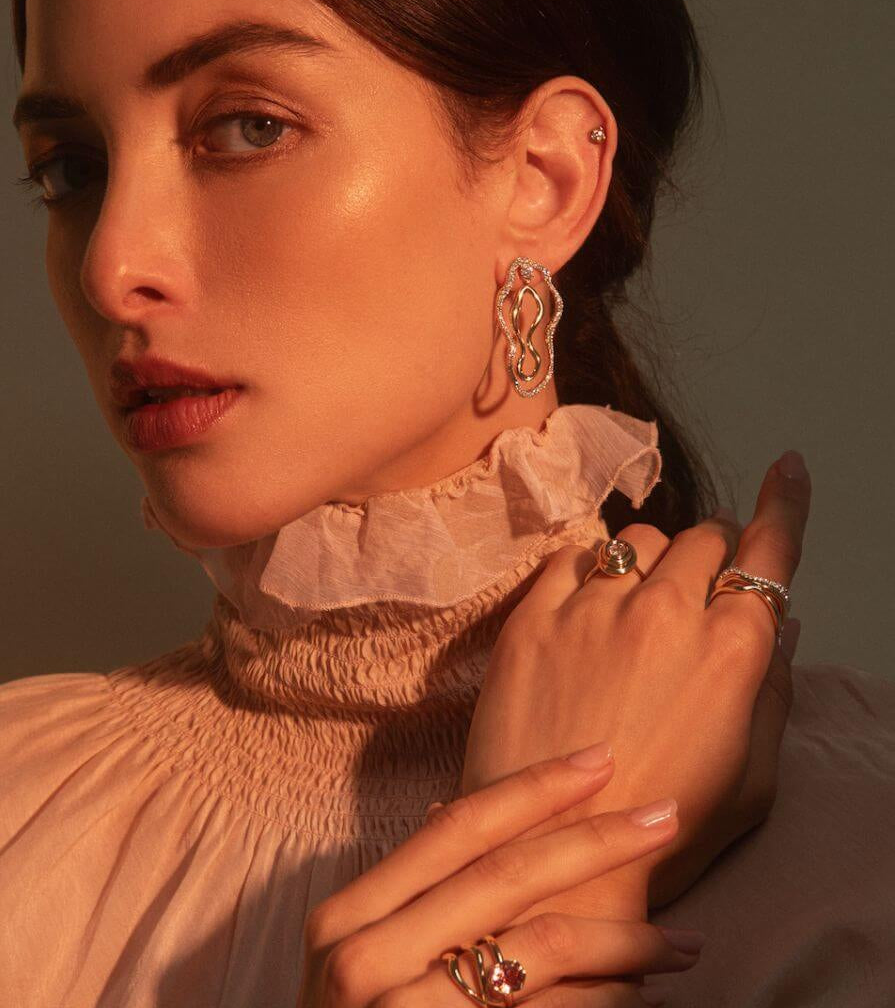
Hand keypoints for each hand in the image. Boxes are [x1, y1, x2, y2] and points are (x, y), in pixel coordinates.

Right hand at [296, 749, 703, 1006]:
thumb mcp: (356, 955)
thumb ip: (403, 891)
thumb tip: (440, 807)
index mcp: (350, 917)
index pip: (456, 830)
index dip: (533, 788)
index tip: (600, 760)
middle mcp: (367, 959)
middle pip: (505, 876)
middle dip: (596, 840)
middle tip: (666, 817)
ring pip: (538, 950)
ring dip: (624, 939)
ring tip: (682, 941)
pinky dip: (605, 1002)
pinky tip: (641, 996)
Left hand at [460, 450, 810, 916]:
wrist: (549, 851)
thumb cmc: (663, 829)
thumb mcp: (751, 778)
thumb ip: (773, 689)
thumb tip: (782, 624)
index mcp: (731, 650)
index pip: (769, 551)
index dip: (784, 503)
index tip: (787, 467)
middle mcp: (665, 612)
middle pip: (702, 537)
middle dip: (710, 554)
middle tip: (697, 588)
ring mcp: (593, 610)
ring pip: (635, 540)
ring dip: (649, 560)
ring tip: (637, 601)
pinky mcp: (532, 618)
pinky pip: (569, 556)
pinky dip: (587, 566)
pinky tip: (586, 598)